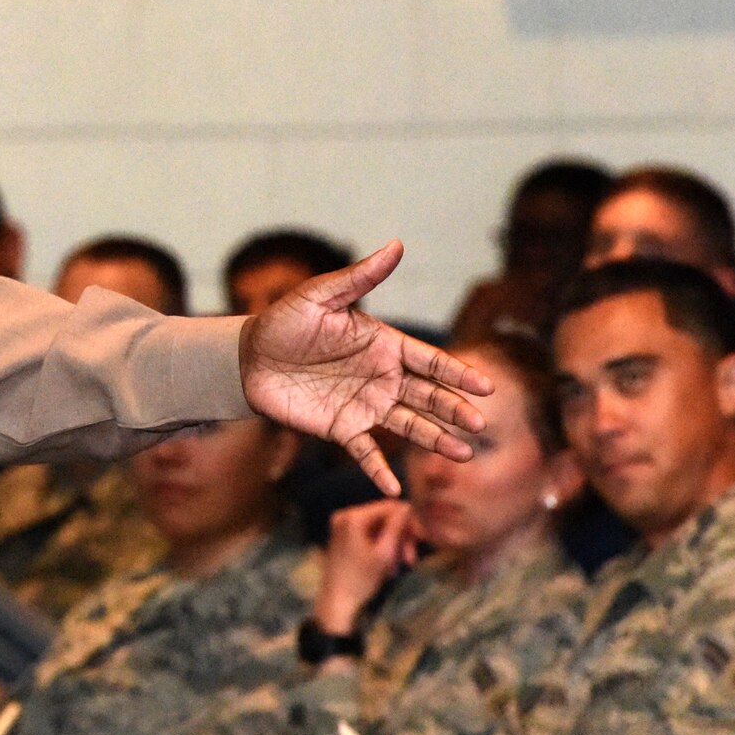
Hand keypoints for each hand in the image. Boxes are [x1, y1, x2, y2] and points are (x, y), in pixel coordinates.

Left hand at [241, 242, 490, 494]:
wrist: (248, 357)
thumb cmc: (285, 320)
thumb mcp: (320, 296)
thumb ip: (360, 278)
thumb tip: (397, 245)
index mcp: (383, 344)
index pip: (429, 360)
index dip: (456, 373)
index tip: (485, 387)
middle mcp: (381, 377)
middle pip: (427, 395)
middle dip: (453, 409)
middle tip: (478, 424)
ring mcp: (364, 405)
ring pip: (408, 425)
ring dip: (434, 439)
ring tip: (462, 453)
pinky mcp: (341, 428)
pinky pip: (366, 452)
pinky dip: (379, 470)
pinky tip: (396, 488)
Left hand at [315, 500, 418, 628]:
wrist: (337, 602)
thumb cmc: (361, 579)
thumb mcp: (384, 553)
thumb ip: (397, 527)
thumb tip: (409, 507)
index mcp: (353, 517)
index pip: (389, 507)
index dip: (409, 521)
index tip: (422, 538)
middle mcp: (345, 515)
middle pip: (384, 518)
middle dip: (400, 538)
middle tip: (410, 559)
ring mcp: (342, 526)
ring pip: (379, 529)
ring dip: (393, 546)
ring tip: (399, 567)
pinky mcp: (343, 537)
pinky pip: (369, 536)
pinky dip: (381, 549)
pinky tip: (388, 568)